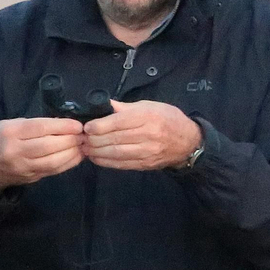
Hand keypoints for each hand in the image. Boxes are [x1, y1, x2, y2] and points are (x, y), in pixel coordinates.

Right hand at [0, 117, 85, 189]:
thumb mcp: (9, 125)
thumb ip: (33, 124)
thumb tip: (63, 124)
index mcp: (10, 132)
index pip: (40, 128)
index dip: (62, 126)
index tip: (77, 125)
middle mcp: (15, 151)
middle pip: (49, 146)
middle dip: (70, 140)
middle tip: (83, 135)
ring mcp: (23, 167)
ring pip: (53, 161)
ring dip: (72, 154)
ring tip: (82, 146)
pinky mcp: (30, 178)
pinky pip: (52, 171)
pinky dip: (67, 164)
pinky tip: (76, 157)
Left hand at [83, 100, 201, 170]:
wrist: (187, 142)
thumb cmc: (167, 118)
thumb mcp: (149, 106)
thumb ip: (125, 108)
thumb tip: (104, 105)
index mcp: (147, 116)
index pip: (119, 122)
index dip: (99, 126)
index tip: (87, 127)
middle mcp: (148, 135)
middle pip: (115, 139)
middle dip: (94, 140)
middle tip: (82, 138)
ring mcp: (147, 152)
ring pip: (116, 153)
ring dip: (97, 152)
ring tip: (86, 148)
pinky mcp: (145, 164)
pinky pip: (122, 164)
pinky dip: (106, 162)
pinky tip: (96, 158)